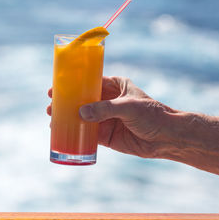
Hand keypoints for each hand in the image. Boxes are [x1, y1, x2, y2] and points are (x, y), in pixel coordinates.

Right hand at [47, 76, 176, 157]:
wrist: (166, 138)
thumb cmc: (152, 115)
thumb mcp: (129, 107)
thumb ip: (106, 109)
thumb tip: (80, 113)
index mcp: (116, 86)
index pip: (90, 82)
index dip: (73, 84)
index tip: (56, 87)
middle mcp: (109, 101)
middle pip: (83, 99)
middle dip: (67, 101)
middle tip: (52, 104)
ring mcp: (107, 119)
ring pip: (83, 116)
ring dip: (69, 117)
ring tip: (53, 118)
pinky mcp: (108, 135)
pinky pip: (89, 133)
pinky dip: (77, 133)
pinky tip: (64, 133)